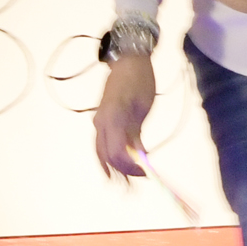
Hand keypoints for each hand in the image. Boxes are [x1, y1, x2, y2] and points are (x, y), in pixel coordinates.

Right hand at [93, 50, 157, 176]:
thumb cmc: (139, 80)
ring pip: (102, 153)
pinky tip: (117, 169)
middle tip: (139, 183)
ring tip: (126, 184)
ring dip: (114, 169)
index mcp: (112, 119)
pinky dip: (109, 158)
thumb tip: (140, 157)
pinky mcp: (102, 121)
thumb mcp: (142, 107)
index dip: (132, 167)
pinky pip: (102, 145)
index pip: (118, 153)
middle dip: (123, 172)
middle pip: (108, 157)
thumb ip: (137, 133)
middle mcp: (101, 123)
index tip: (147, 174)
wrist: (127, 61)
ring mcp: (100, 122)